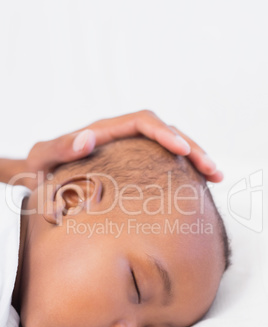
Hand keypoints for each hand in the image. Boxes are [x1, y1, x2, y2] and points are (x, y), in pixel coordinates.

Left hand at [24, 110, 221, 188]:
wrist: (42, 176)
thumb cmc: (41, 168)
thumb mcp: (42, 157)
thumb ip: (59, 146)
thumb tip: (88, 138)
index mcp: (105, 131)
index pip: (142, 122)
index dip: (165, 133)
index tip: (183, 150)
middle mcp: (122, 137)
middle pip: (165, 131)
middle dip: (192, 148)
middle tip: (212, 169)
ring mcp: (130, 150)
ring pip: (169, 147)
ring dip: (195, 159)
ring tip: (215, 176)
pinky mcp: (135, 165)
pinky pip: (164, 163)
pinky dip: (184, 171)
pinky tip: (199, 185)